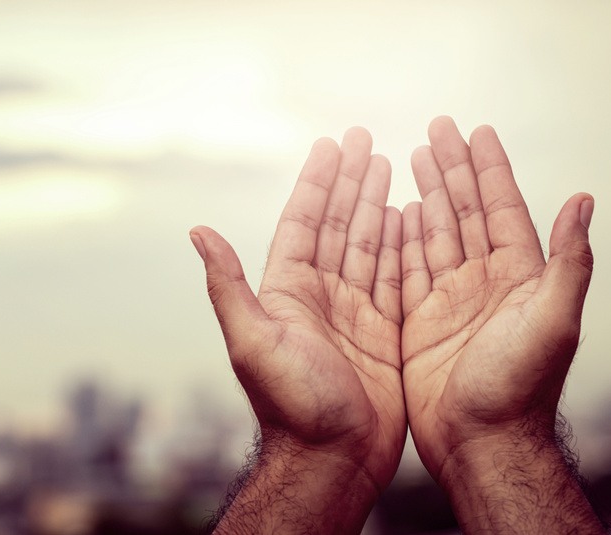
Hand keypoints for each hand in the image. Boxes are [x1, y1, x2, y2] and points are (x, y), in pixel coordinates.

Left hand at [192, 128, 405, 531]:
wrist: (331, 462)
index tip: (331, 144)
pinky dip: (405, 247)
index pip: (304, 223)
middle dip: (351, 182)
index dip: (318, 182)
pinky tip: (413, 218)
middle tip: (364, 139)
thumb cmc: (290, 409)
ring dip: (378, 205)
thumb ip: (229, 286)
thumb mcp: (253, 342)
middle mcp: (320, 298)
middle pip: (339, 225)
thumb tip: (197, 231)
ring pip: (369, 246)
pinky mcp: (384, 336)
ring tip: (390, 165)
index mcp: (288, 293)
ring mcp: (354, 316)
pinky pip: (396, 279)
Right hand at [399, 117, 594, 480]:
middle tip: (436, 129)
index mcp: (518, 277)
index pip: (501, 209)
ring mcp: (452, 303)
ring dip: (426, 195)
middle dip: (451, 169)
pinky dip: (399, 239)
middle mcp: (485, 284)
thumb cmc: (521, 389)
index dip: (489, 169)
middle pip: (465, 213)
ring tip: (410, 157)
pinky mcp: (421, 325)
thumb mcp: (553, 320)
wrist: (482, 445)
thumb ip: (569, 261)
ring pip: (434, 235)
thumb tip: (584, 199)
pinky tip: (393, 212)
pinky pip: (407, 271)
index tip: (477, 131)